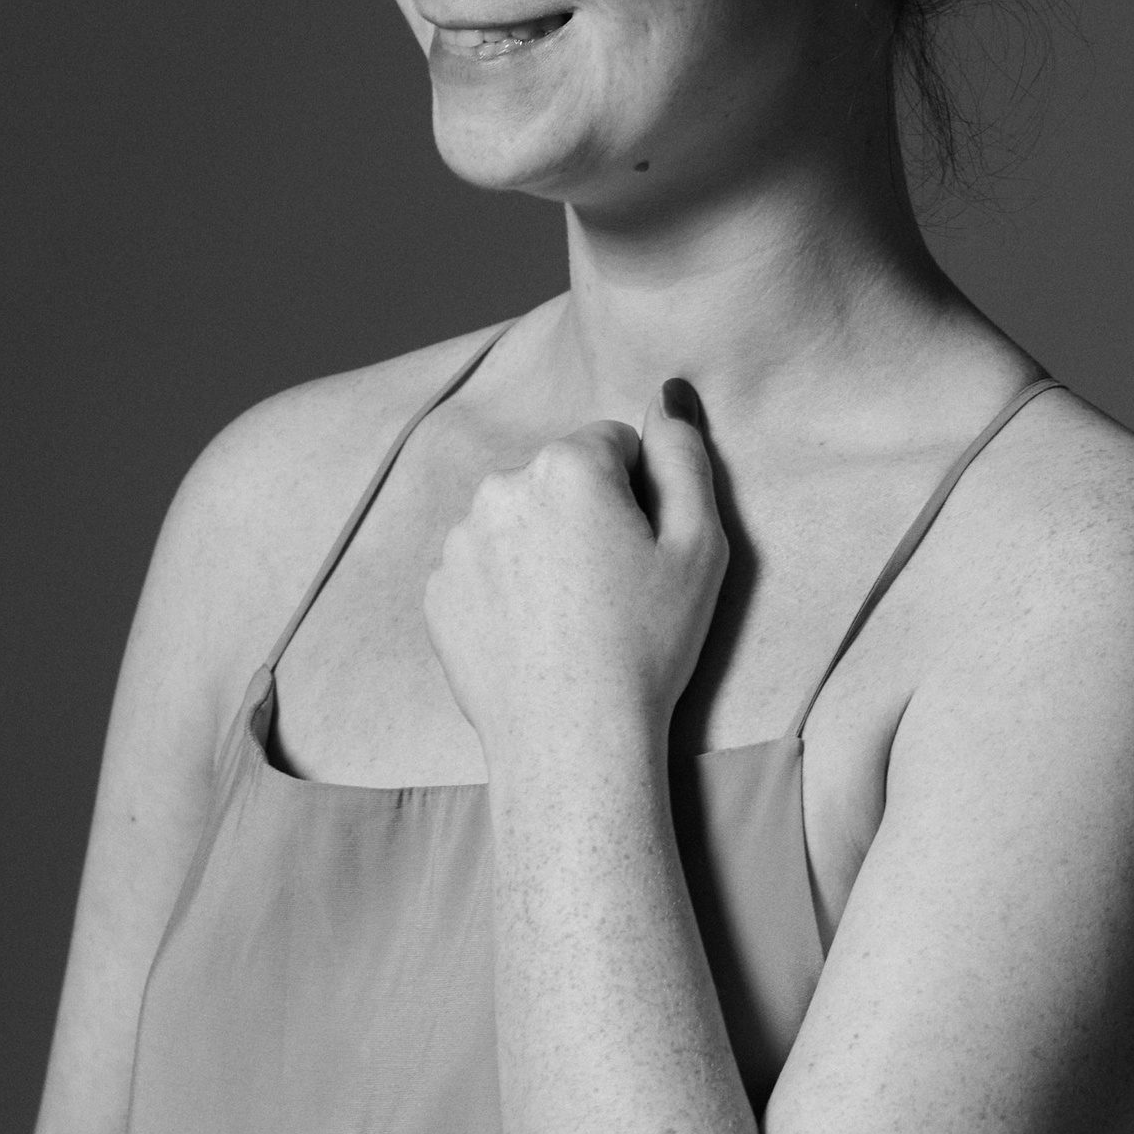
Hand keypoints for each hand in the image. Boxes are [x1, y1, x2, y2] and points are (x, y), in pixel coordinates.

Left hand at [423, 382, 728, 780]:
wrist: (572, 740)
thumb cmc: (647, 644)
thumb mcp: (698, 547)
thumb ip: (685, 456)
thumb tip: (668, 393)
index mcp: (567, 466)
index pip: (613, 444)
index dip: (639, 495)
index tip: (644, 550)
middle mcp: (501, 487)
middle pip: (559, 480)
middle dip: (585, 516)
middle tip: (612, 589)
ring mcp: (459, 541)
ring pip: (517, 523)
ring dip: (541, 550)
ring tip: (572, 618)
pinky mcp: (436, 591)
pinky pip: (481, 568)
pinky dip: (505, 590)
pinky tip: (534, 636)